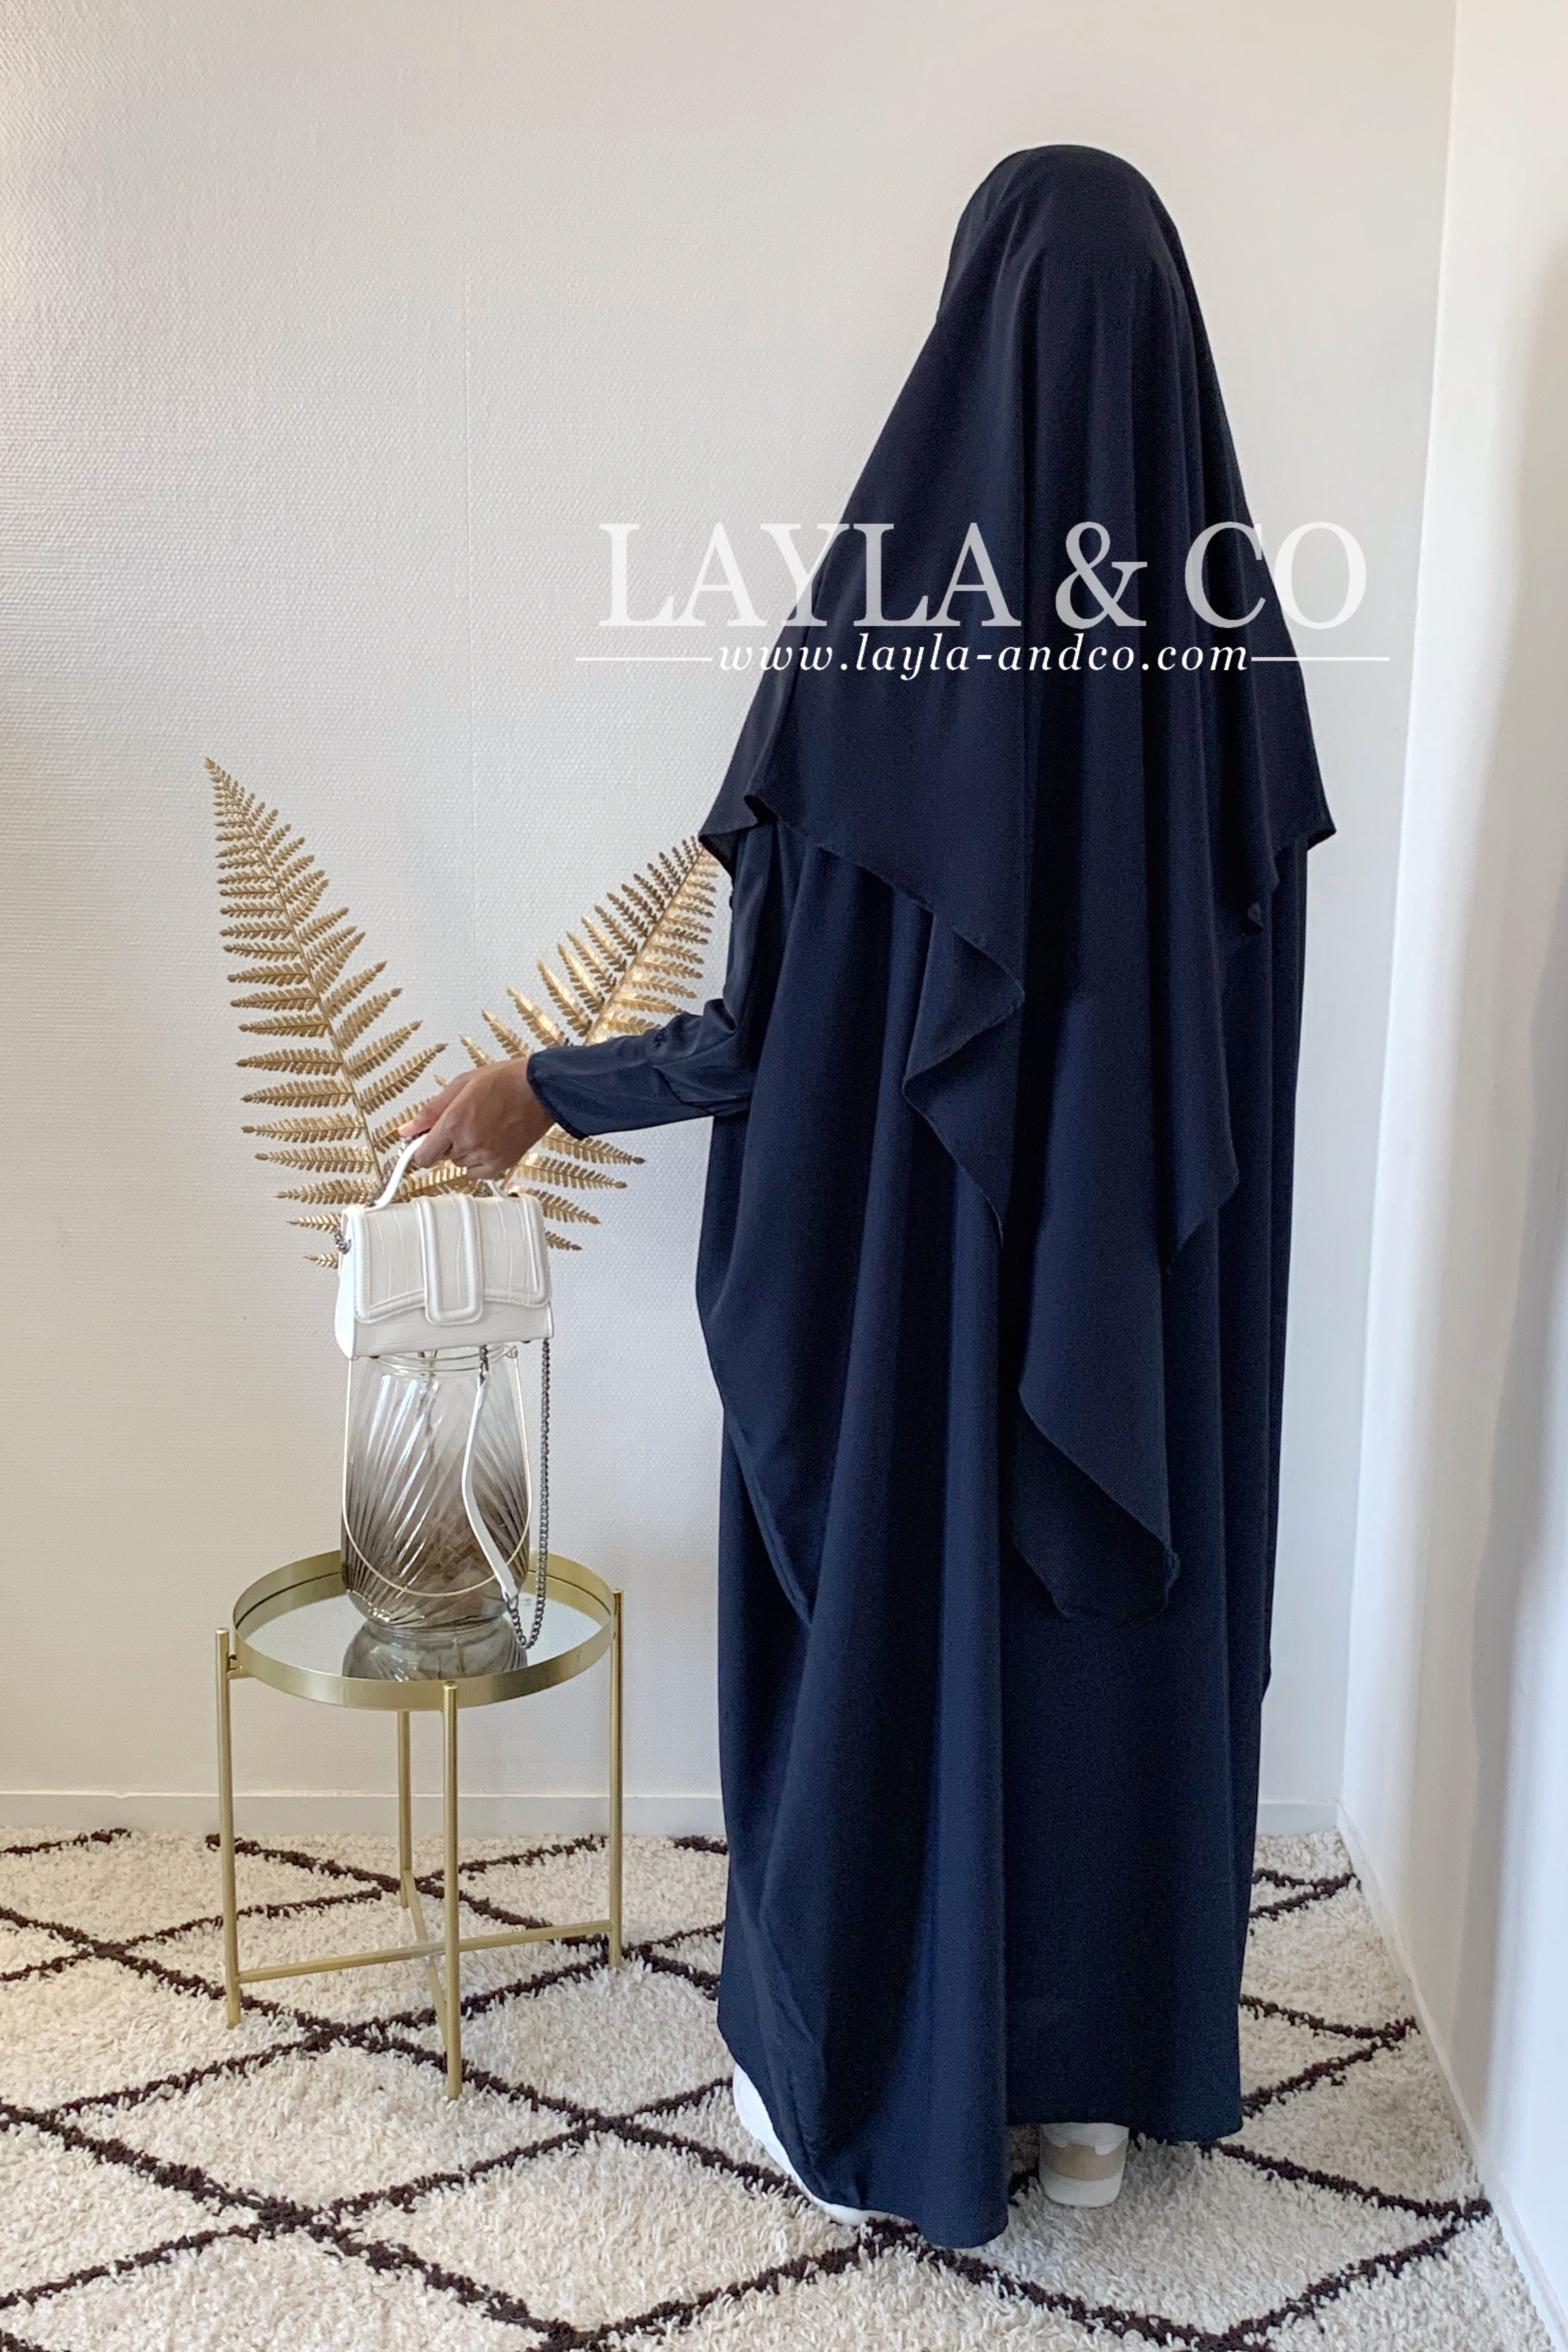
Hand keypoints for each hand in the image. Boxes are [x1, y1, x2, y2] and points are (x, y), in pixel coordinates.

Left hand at [398, 1063, 553, 1182]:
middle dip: (446, 1141)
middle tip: (463, 1120)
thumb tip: (408, 1129)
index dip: (420, 1149)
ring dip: (464, 1150)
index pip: (422, 1156)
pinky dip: (479, 1161)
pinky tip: (489, 1141)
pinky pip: (477, 1172)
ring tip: (482, 1126)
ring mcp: (486, 1156)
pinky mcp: (501, 1164)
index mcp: (454, 1122)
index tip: (424, 1141)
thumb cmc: (505, 1082)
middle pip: (441, 1157)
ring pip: (460, 1163)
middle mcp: (468, 1143)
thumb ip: (430, 1111)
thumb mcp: (460, 1085)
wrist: (540, 1090)